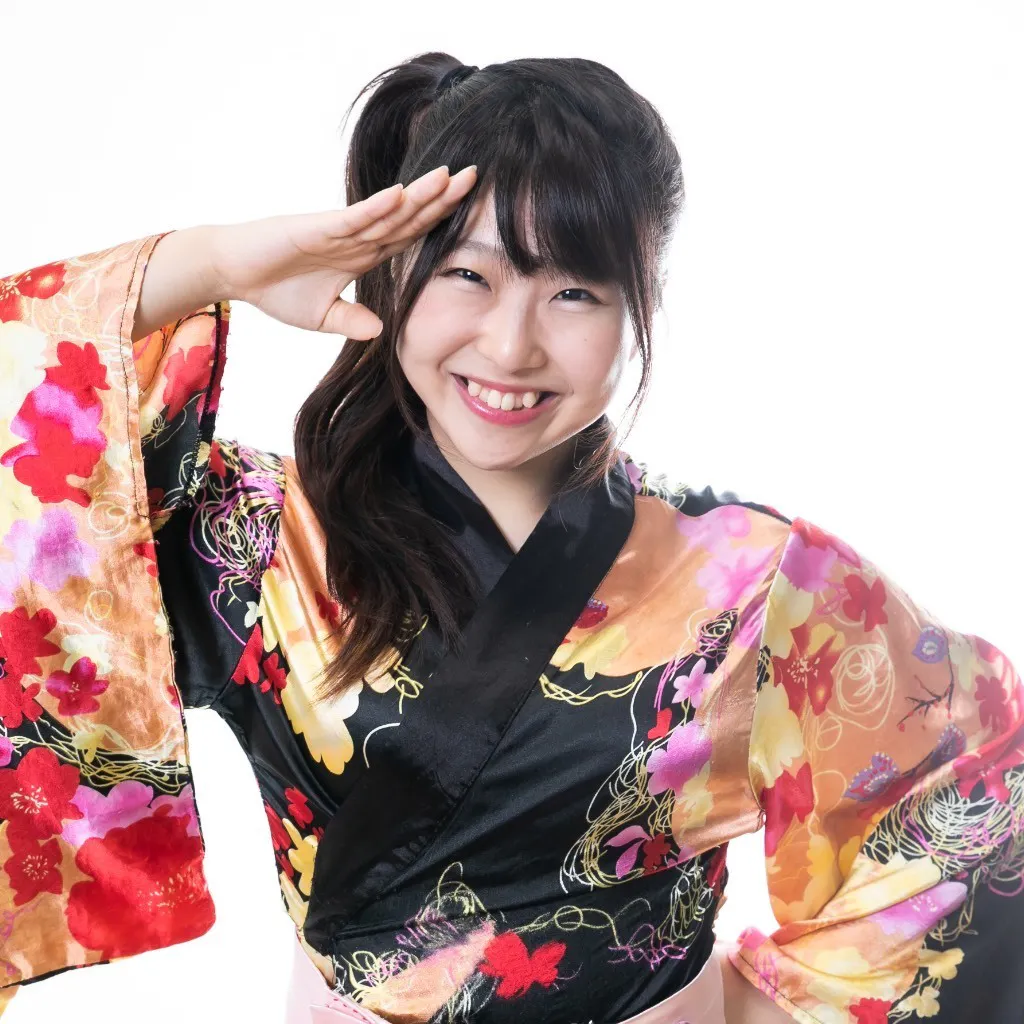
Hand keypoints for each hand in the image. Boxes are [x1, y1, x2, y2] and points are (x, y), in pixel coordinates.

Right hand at [205, 164, 477, 339]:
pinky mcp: (316, 228)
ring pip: (386, 212)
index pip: (410, 236)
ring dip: (417, 196)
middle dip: (441, 198)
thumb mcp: (323, 317)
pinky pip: (352, 218)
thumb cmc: (277, 290)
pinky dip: (376, 208)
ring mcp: (338, 230)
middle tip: (475, 176)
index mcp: (363, 255)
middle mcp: (357, 238)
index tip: (470, 210)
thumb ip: (352, 321)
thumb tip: (381, 331)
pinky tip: (401, 195)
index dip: (438, 222)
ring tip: (448, 176)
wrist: (234, 274)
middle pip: (407, 216)